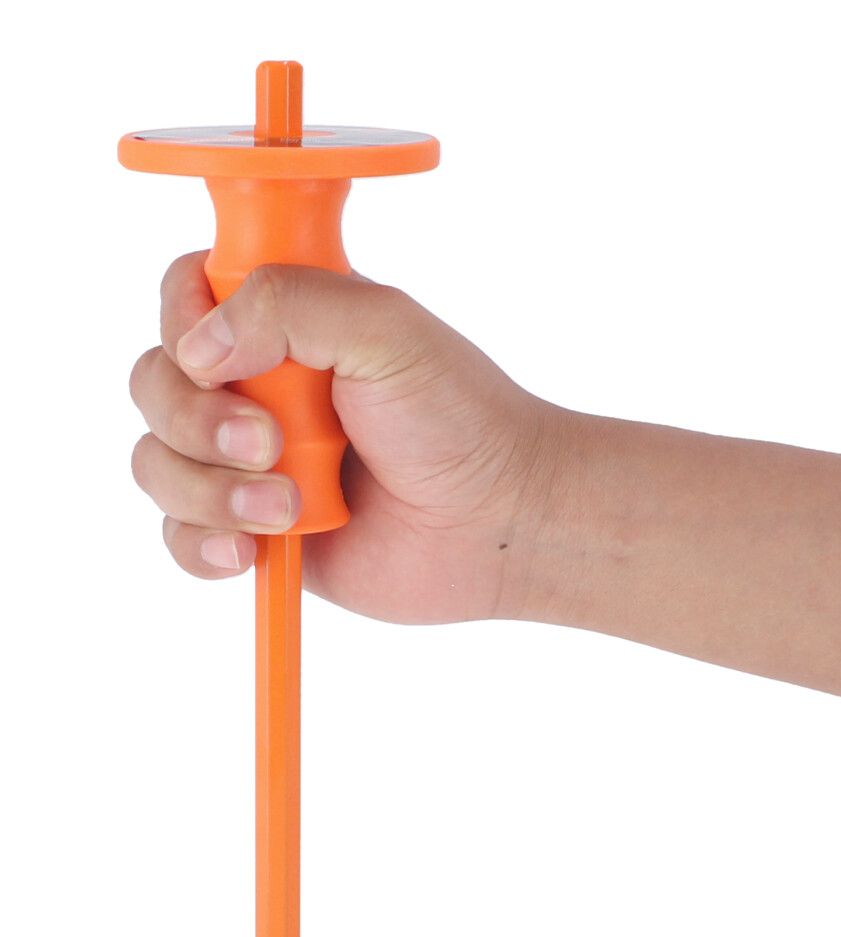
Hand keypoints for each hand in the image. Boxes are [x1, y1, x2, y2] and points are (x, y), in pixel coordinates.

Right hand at [129, 253, 563, 621]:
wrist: (499, 521)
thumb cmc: (462, 419)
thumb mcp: (386, 330)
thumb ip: (290, 304)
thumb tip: (198, 346)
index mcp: (289, 322)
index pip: (186, 294)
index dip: (183, 321)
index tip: (222, 356)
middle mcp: (260, 387)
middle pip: (155, 384)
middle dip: (197, 421)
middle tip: (269, 444)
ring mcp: (253, 463)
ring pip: (157, 464)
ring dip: (211, 491)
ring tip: (290, 508)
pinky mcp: (258, 532)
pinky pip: (182, 536)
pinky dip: (202, 544)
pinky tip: (250, 551)